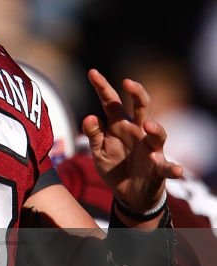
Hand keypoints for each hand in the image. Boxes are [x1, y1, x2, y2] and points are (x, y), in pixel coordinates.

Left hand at [82, 68, 182, 214]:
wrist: (129, 194)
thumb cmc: (114, 166)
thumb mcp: (98, 151)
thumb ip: (93, 135)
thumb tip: (89, 116)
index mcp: (119, 125)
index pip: (111, 102)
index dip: (102, 87)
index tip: (92, 72)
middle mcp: (137, 132)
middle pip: (141, 108)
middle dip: (137, 93)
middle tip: (128, 82)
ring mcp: (150, 149)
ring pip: (158, 134)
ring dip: (156, 128)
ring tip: (149, 125)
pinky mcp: (159, 168)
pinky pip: (167, 166)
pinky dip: (173, 167)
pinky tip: (176, 169)